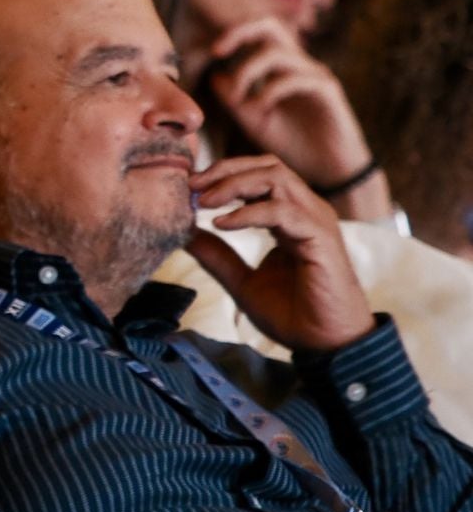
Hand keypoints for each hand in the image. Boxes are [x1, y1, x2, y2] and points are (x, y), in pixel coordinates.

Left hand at [185, 155, 373, 352]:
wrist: (327, 346)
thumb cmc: (294, 314)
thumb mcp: (242, 281)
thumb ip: (217, 256)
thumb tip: (184, 234)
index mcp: (291, 217)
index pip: (259, 174)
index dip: (222, 175)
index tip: (188, 188)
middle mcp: (306, 212)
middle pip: (267, 166)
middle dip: (225, 170)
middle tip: (191, 185)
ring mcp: (316, 222)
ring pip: (276, 178)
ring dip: (234, 184)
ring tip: (203, 201)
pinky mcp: (321, 238)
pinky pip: (282, 211)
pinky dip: (248, 212)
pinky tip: (221, 224)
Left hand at [205, 19, 391, 219]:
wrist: (329, 171)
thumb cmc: (293, 145)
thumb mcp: (255, 121)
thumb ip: (234, 99)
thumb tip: (215, 76)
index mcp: (281, 68)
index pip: (259, 34)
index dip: (235, 34)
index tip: (213, 51)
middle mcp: (299, 65)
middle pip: (272, 26)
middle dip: (240, 32)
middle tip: (218, 51)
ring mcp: (315, 75)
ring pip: (278, 53)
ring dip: (249, 72)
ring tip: (239, 100)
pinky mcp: (328, 92)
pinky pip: (299, 78)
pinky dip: (272, 90)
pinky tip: (261, 108)